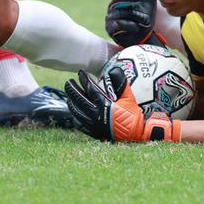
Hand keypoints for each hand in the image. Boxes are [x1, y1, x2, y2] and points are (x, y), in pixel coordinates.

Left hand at [64, 68, 180, 142]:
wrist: (136, 133)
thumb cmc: (132, 114)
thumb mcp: (128, 96)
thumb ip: (120, 82)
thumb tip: (113, 69)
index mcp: (104, 105)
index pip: (90, 89)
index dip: (84, 80)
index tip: (80, 73)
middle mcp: (96, 115)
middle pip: (79, 100)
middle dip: (72, 90)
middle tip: (68, 82)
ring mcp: (93, 125)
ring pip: (77, 113)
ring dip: (72, 103)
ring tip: (69, 97)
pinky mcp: (94, 133)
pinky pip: (80, 125)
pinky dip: (76, 117)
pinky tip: (75, 113)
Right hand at [106, 0, 157, 46]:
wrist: (141, 37)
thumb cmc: (143, 18)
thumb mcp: (148, 3)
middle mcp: (114, 6)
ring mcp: (111, 17)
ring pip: (120, 12)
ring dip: (134, 14)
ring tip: (145, 18)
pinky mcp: (110, 28)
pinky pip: (117, 25)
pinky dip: (128, 25)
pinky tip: (136, 27)